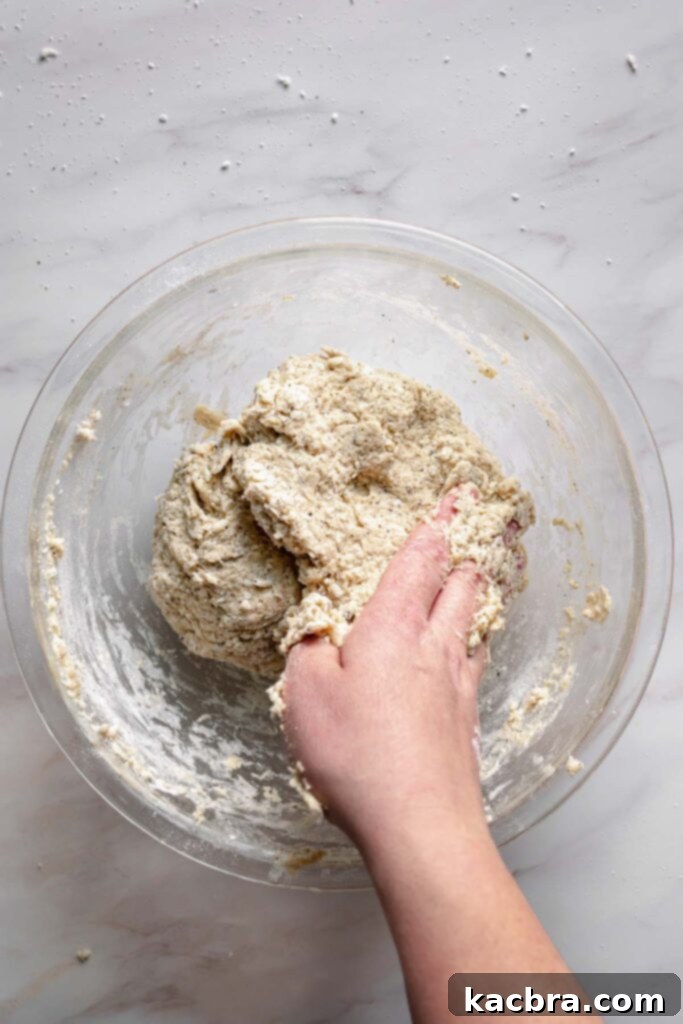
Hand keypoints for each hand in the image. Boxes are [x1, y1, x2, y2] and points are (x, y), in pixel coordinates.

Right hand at [282, 496, 488, 854]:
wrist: (420, 824)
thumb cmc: (356, 752)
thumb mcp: (305, 692)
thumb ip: (309, 648)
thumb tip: (317, 625)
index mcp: (395, 627)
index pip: (422, 560)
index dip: (439, 524)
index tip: (459, 495)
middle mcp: (436, 647)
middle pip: (464, 586)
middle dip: (471, 552)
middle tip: (482, 528)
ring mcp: (457, 685)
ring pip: (476, 623)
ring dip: (478, 595)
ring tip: (480, 580)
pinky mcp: (466, 721)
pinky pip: (474, 664)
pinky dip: (473, 643)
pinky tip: (466, 656)